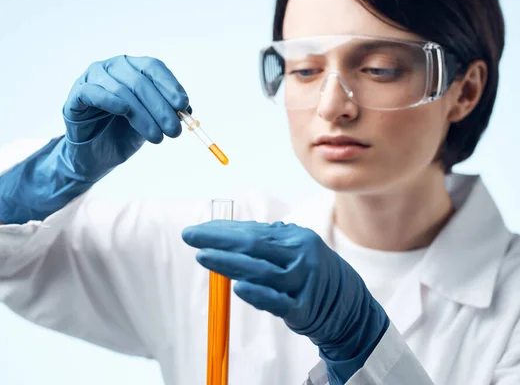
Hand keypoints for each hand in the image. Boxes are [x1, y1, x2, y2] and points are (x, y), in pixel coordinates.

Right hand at [62, 55, 190, 181]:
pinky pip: (92, 92)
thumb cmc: (124, 134)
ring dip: (143, 115)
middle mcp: (111, 68)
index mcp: (131, 68)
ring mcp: (91, 79)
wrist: (96, 157)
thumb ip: (167, 112)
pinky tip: (124, 111)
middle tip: (175, 131)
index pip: (153, 68)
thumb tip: (187, 110)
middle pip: (139, 81)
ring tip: (157, 138)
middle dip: (160, 108)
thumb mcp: (152, 122)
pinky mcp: (76, 96)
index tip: (183, 105)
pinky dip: (109, 100)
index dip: (169, 85)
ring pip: (121, 90)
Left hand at [182, 220, 388, 382]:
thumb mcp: (294, 250)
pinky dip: (258, 294)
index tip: (197, 231)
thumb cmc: (312, 273)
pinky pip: (277, 301)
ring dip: (229, 263)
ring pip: (261, 271)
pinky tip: (238, 287)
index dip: (222, 230)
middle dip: (217, 240)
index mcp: (295, 238)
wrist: (349, 306)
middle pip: (253, 245)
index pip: (252, 231)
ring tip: (203, 257)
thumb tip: (227, 234)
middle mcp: (300, 255)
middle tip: (189, 237)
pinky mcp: (303, 309)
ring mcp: (303, 282)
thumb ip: (265, 243)